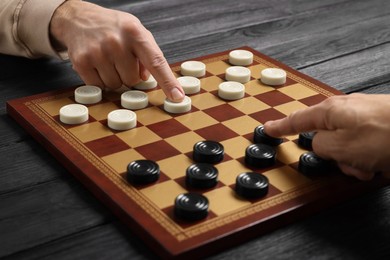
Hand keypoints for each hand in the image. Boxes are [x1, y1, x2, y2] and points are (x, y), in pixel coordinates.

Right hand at [50, 0, 183, 101]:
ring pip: (116, 86)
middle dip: (129, 75)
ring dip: (114, 78)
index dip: (168, 82)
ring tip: (107, 60)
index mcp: (135, 33)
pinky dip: (99, 80)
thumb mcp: (136, 32)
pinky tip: (96, 64)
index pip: (156, 62)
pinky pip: (98, 86)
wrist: (79, 19)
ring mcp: (98, 52)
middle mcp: (116, 41)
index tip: (177, 97)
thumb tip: (146, 79)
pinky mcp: (82, 61)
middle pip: (133, 80)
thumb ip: (148, 55)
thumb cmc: (113, 27)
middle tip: (120, 59)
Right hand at [264, 93, 389, 179]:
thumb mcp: (342, 147)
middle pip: (325, 139)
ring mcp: (362, 117)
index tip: (267, 129)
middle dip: (334, 158)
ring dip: (353, 162)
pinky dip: (367, 159)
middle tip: (349, 165)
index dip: (279, 127)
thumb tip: (318, 146)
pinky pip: (361, 146)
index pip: (296, 120)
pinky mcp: (377, 126)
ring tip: (370, 166)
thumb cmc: (389, 135)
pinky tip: (379, 164)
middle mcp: (345, 111)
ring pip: (344, 147)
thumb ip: (320, 146)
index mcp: (330, 111)